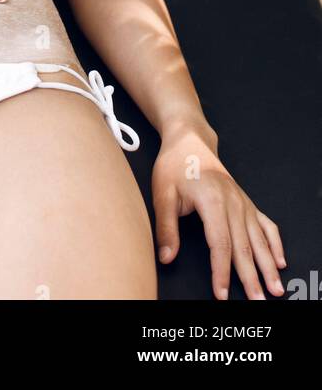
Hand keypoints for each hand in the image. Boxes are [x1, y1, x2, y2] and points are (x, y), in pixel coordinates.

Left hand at [152, 129, 286, 299]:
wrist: (189, 141)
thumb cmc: (175, 165)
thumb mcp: (162, 194)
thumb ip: (166, 228)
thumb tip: (167, 257)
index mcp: (212, 200)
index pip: (220, 244)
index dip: (222, 272)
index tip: (222, 293)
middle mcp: (233, 202)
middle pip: (244, 246)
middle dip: (251, 277)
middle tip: (257, 301)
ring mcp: (243, 202)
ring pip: (259, 239)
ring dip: (268, 265)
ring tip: (275, 288)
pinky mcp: (246, 202)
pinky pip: (266, 224)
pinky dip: (275, 243)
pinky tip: (279, 260)